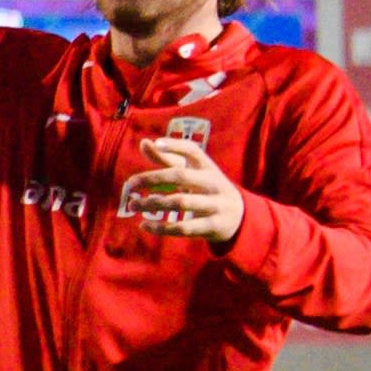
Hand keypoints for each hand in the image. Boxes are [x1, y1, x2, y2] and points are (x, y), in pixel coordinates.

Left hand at [128, 124, 246, 244]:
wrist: (241, 217)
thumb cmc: (208, 189)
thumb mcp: (194, 173)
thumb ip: (168, 160)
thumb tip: (144, 142)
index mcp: (208, 167)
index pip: (193, 150)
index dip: (176, 145)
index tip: (157, 143)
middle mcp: (213, 183)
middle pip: (181, 176)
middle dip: (152, 179)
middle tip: (129, 185)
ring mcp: (215, 205)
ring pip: (180, 202)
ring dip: (153, 203)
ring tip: (133, 205)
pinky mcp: (213, 226)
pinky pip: (184, 228)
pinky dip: (161, 228)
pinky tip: (144, 225)